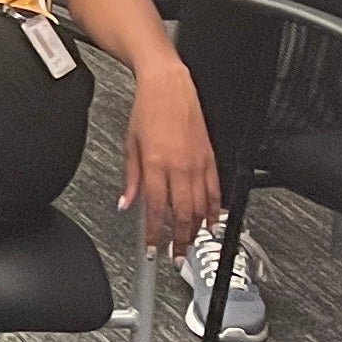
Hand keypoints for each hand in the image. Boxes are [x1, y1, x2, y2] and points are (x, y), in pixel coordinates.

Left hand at [120, 59, 218, 256]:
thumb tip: (126, 203)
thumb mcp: (130, 145)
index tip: (152, 249)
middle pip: (182, 214)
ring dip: (197, 229)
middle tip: (176, 255)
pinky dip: (215, 209)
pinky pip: (215, 190)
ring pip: (201, 206)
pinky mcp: (210, 158)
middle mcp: (179, 167)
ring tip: (192, 243)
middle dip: (179, 240)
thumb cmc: (148, 110)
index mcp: (156, 165)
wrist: (169, 86)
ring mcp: (198, 164)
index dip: (154, 234)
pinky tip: (212, 221)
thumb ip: (130, 179)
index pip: (155, 209)